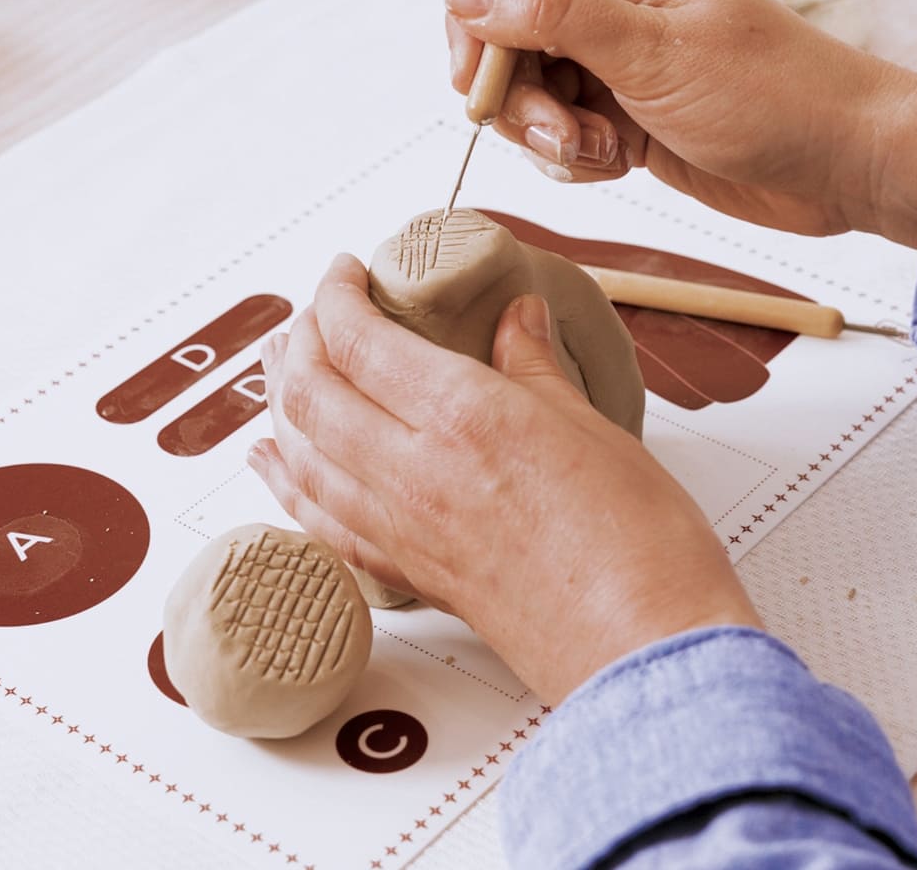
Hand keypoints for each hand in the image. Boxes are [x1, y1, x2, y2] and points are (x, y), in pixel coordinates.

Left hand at [249, 255, 760, 704]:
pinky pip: (320, 520)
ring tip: (279, 368)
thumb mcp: (590, 425)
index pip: (360, 340)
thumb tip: (517, 317)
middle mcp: (412, 471)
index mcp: (461, 416)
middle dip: (300, 339)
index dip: (336, 295)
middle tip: (315, 312)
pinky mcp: (408, 571)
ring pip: (300, 454)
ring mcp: (401, 528)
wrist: (643, 645)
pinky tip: (274, 463)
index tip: (346, 272)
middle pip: (311, 392)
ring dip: (279, 402)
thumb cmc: (637, 539)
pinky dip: (287, 481)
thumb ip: (534, 365)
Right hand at [446, 0, 916, 252]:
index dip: (476, 15)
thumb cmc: (768, 94)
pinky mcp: (622, 117)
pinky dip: (577, 158)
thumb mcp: (652, 51)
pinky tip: (620, 163)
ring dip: (550, 135)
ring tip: (605, 151)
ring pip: (531, 95)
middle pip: (508, 38)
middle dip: (519, 96)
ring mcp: (614, 66)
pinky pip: (562, 135)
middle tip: (559, 133)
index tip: (478, 77)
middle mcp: (609, 8)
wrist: (835, 164)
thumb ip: (552, 15)